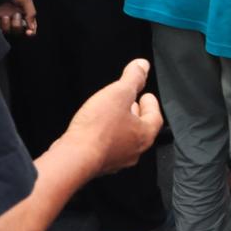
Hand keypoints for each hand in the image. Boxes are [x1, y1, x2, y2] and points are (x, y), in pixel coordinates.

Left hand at [0, 0, 36, 36]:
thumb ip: (31, 14)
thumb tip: (32, 28)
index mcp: (24, 13)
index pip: (30, 27)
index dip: (31, 32)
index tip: (28, 33)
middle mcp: (14, 17)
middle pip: (18, 31)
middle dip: (17, 25)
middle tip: (15, 14)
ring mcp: (4, 18)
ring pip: (7, 30)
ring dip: (6, 24)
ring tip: (4, 15)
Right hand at [62, 59, 162, 175]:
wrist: (75, 157)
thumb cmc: (98, 129)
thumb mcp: (119, 93)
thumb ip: (133, 78)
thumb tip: (142, 66)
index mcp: (144, 135)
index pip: (155, 118)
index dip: (152, 104)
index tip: (147, 95)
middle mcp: (133, 151)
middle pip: (141, 130)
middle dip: (136, 114)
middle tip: (131, 103)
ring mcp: (116, 161)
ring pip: (124, 140)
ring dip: (121, 126)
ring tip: (113, 114)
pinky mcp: (99, 165)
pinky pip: (108, 148)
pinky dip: (106, 136)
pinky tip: (96, 129)